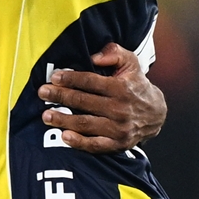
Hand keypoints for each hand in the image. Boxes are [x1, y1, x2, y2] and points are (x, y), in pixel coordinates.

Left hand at [37, 43, 166, 153]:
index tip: (54, 77)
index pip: (90, 82)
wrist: (156, 113)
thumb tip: (94, 56)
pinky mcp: (118, 143)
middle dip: (60, 96)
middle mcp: (120, 109)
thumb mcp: (131, 63)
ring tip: (46, 115)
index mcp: (121, 88)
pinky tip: (65, 137)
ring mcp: (119, 128)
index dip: (71, 79)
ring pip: (86, 124)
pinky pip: (96, 145)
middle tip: (42, 93)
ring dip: (64, 120)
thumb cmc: (136, 84)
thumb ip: (114, 53)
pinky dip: (80, 143)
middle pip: (84, 102)